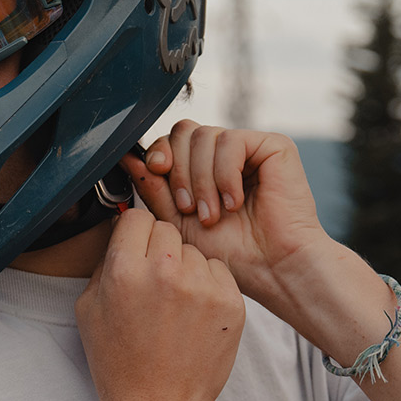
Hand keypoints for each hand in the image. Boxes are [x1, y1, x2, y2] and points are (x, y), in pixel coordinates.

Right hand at [74, 208, 244, 400]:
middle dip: (159, 248)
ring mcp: (202, 288)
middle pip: (167, 228)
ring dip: (186, 268)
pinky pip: (220, 271)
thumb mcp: (88, 309)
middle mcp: (165, 272)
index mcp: (124, 271)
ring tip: (175, 306)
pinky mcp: (231, 304)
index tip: (135, 249)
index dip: (134, 233)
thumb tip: (120, 230)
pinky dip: (209, 286)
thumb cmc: (119, 362)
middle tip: (154, 282)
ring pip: (195, 251)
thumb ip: (104, 263)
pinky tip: (194, 315)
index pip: (136, 217)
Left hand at [122, 121, 330, 307]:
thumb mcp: (177, 220)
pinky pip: (231, 142)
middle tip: (191, 208)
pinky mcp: (273, 146)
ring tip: (213, 213)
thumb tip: (126, 157)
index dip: (159, 154)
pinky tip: (234, 202)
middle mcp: (225, 153)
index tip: (157, 174)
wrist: (272, 269)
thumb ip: (154, 188)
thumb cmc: (230, 252)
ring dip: (202, 180)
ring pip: (204, 136)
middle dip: (179, 171)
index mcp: (203, 166)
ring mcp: (250, 148)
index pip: (171, 140)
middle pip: (184, 131)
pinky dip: (225, 175)